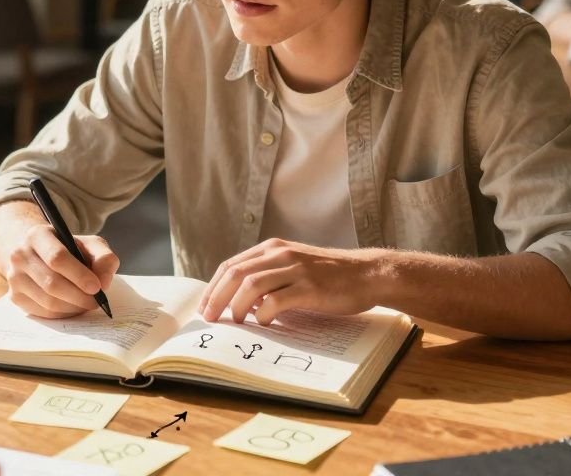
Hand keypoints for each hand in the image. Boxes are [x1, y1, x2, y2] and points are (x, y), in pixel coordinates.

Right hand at [0, 203, 119, 318]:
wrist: (39, 255)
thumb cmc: (69, 249)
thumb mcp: (89, 244)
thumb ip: (104, 257)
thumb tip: (104, 282)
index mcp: (37, 235)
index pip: (56, 257)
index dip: (79, 275)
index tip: (97, 287)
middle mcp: (20, 255)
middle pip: (52, 283)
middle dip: (79, 296)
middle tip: (97, 301)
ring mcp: (14, 277)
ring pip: (48, 302)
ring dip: (73, 307)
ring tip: (87, 302)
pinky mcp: (15, 297)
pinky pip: (43, 313)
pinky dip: (63, 313)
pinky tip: (73, 305)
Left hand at [198, 239, 387, 324]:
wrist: (366, 274)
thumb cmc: (329, 276)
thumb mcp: (293, 266)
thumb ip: (269, 277)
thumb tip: (239, 301)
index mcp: (272, 248)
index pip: (231, 265)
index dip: (213, 287)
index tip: (204, 307)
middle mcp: (280, 253)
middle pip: (235, 274)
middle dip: (216, 297)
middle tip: (209, 318)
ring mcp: (295, 269)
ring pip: (250, 284)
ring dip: (236, 306)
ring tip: (235, 322)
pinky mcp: (309, 287)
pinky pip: (276, 300)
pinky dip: (263, 313)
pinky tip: (263, 321)